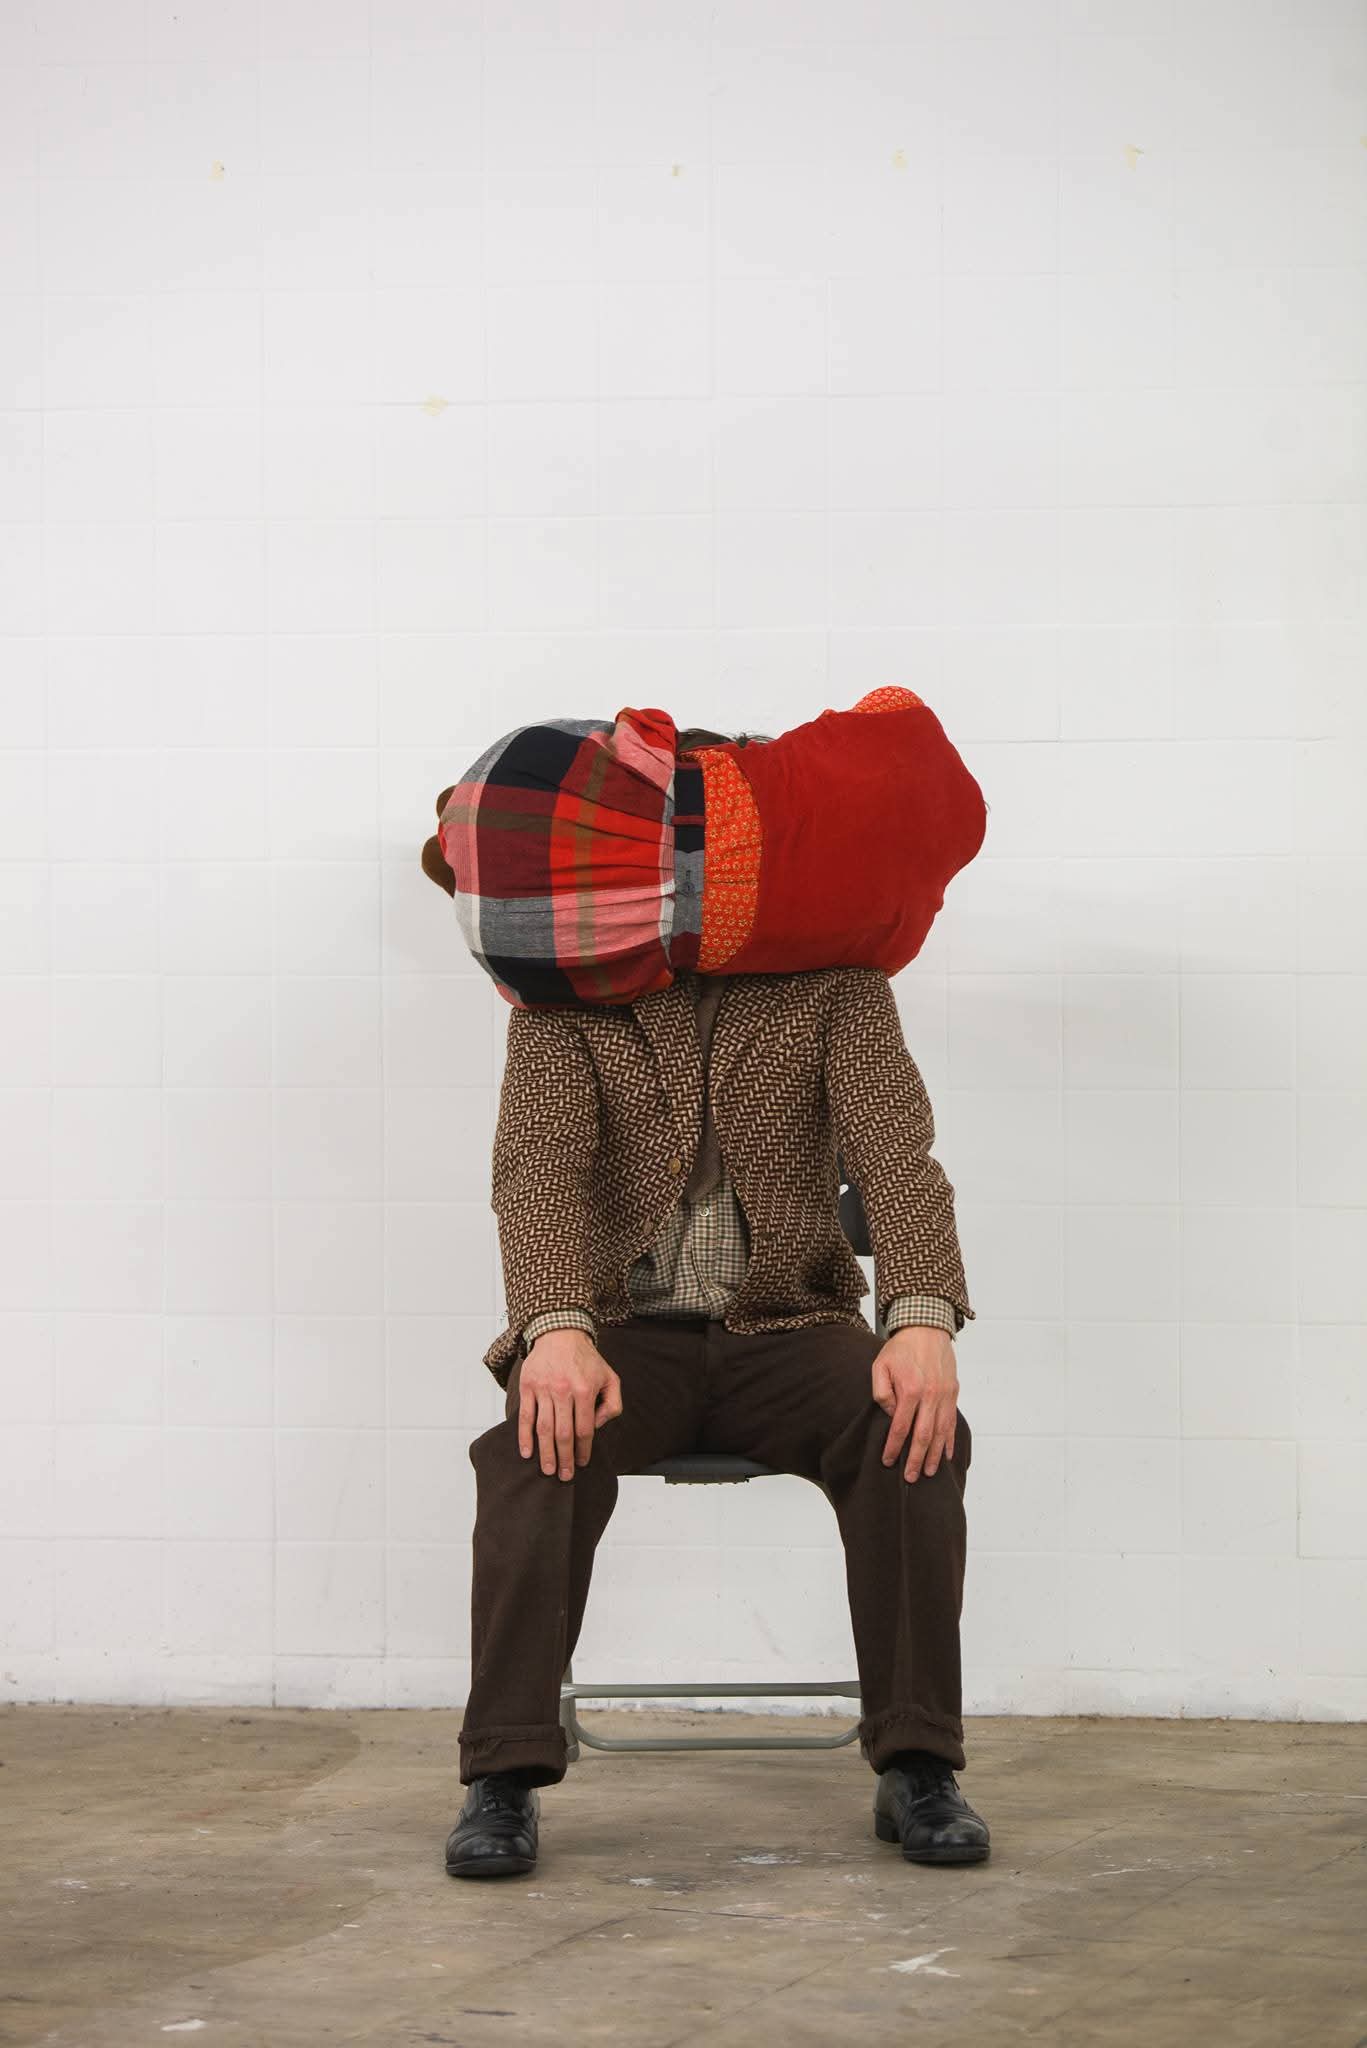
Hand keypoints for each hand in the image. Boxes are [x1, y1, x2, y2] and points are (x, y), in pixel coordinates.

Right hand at [518, 1328, 623, 1480]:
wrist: (561, 1333)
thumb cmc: (586, 1359)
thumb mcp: (611, 1378)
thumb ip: (612, 1404)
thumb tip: (596, 1427)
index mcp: (585, 1390)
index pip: (584, 1429)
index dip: (583, 1450)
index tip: (582, 1463)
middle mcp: (563, 1391)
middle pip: (563, 1434)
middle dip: (564, 1459)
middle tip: (564, 1475)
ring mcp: (544, 1389)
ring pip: (544, 1428)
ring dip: (545, 1453)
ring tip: (548, 1470)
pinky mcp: (528, 1386)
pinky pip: (525, 1416)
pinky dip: (524, 1436)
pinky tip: (527, 1452)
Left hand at [871, 1325, 958, 1481]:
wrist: (926, 1328)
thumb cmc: (900, 1348)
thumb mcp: (880, 1366)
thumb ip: (881, 1393)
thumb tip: (890, 1415)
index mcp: (910, 1390)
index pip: (900, 1428)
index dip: (894, 1447)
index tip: (888, 1461)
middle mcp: (930, 1396)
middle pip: (923, 1436)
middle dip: (916, 1460)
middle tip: (910, 1477)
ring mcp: (944, 1396)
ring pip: (941, 1433)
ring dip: (935, 1456)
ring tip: (929, 1472)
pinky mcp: (953, 1393)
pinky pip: (952, 1422)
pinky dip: (950, 1441)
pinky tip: (947, 1455)